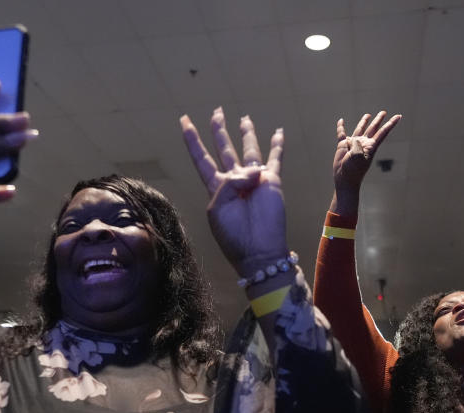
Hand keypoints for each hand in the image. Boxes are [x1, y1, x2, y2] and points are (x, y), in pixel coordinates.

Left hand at [180, 108, 286, 277]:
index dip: (193, 140)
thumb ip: (229, 183)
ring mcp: (253, 180)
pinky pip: (275, 159)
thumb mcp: (218, 207)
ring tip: (244, 118)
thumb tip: (253, 172)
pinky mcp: (271, 182)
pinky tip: (278, 132)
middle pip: (224, 149)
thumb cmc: (234, 233)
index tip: (184, 121)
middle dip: (219, 130)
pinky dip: (277, 146)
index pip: (202, 158)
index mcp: (216, 189)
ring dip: (247, 134)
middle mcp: (234, 181)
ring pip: (249, 150)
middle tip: (217, 111)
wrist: (258, 251)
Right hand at [331, 111, 400, 214]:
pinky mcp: (343, 145)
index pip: (383, 132)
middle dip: (378, 120)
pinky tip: (341, 121)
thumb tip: (352, 140)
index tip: (399, 116)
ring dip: (364, 122)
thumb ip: (357, 146)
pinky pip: (341, 133)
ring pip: (360, 129)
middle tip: (383, 112)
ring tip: (368, 115)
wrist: (345, 178)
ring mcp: (353, 143)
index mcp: (371, 146)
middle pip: (373, 128)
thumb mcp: (357, 157)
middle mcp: (363, 143)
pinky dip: (341, 127)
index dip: (391, 124)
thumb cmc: (353, 170)